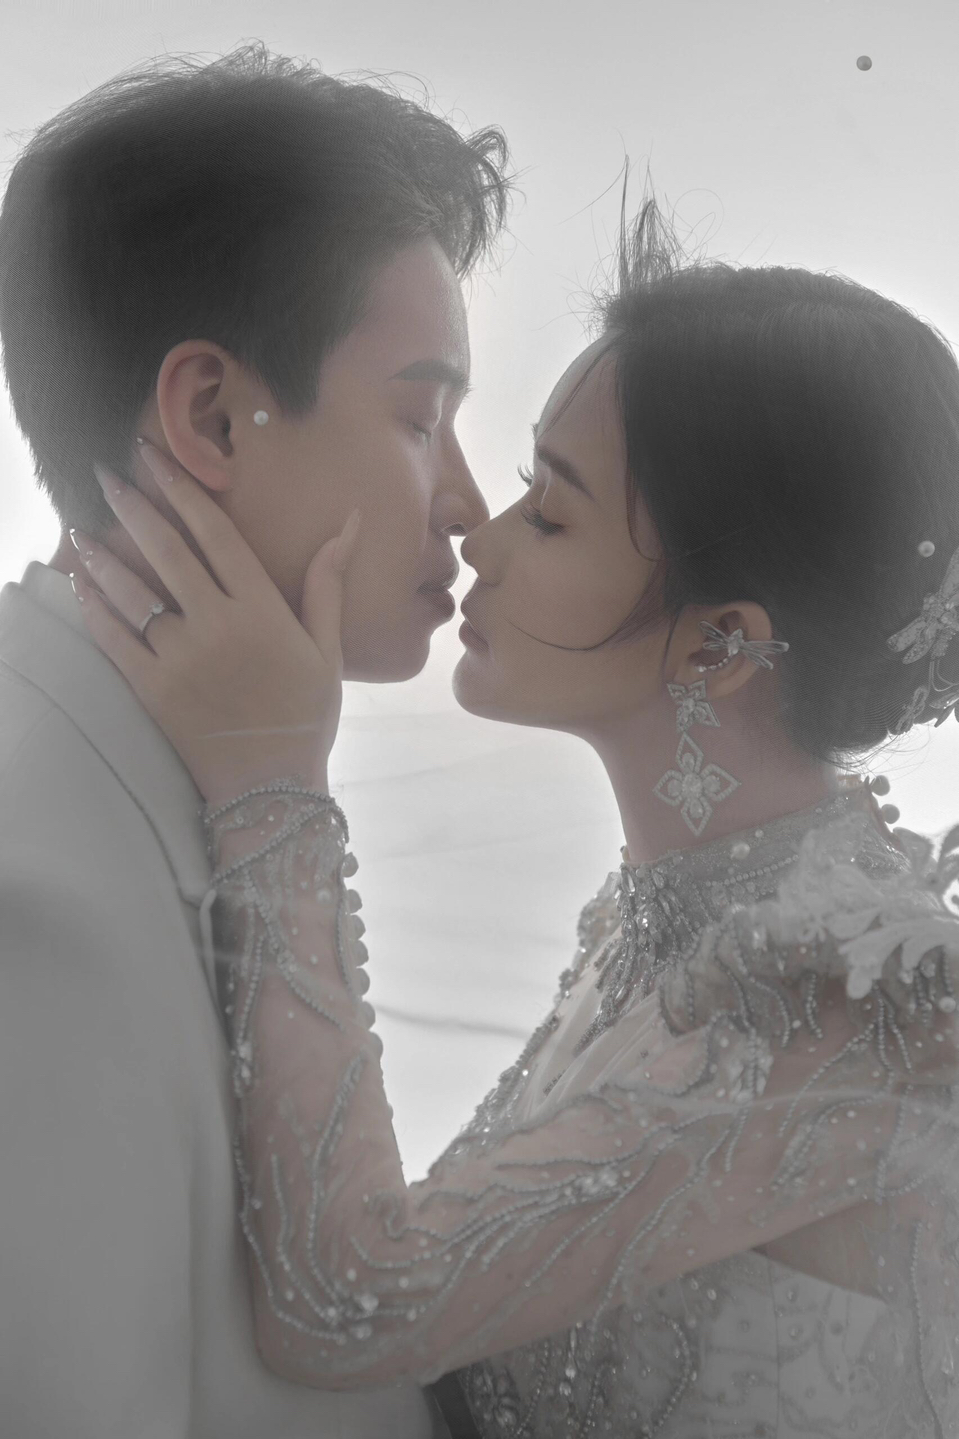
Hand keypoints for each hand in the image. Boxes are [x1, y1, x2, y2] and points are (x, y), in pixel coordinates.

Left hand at [69, 439, 361, 808]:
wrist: (270, 788)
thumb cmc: (305, 717)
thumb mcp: (327, 648)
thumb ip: (328, 581)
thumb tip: (351, 521)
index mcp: (261, 612)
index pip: (215, 535)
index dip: (182, 490)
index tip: (155, 457)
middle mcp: (216, 627)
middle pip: (165, 551)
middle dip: (133, 505)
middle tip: (106, 473)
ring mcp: (179, 658)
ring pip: (131, 592)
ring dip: (102, 554)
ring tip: (79, 527)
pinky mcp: (152, 689)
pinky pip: (113, 638)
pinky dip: (93, 608)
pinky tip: (79, 583)